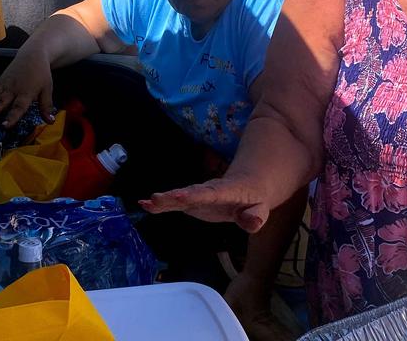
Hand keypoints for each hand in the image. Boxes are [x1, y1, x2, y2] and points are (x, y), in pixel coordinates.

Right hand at [0, 48, 54, 126]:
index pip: (18, 107)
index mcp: (26, 93)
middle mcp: (13, 90)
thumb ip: (46, 106)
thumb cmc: (41, 73)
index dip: (11, 117)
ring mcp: (4, 85)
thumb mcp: (47, 89)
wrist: (33, 54)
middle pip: (0, 102)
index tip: (5, 126)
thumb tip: (50, 122)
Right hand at [138, 176, 270, 232]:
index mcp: (226, 192)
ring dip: (163, 201)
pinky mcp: (191, 203)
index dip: (196, 196)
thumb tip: (252, 222)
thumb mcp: (261, 208)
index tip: (180, 197)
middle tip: (154, 199)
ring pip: (180, 198)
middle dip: (173, 197)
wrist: (248, 184)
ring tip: (145, 204)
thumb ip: (256, 216)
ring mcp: (198, 197)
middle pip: (190, 194)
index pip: (211, 194)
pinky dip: (161, 205)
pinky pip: (175, 204)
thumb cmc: (255, 199)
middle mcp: (208, 191)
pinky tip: (145, 206)